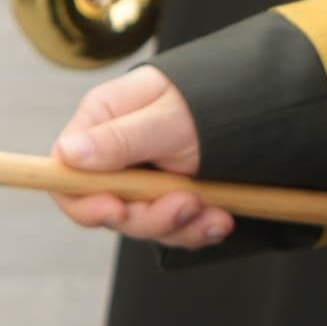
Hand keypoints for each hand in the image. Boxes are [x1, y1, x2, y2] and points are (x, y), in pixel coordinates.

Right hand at [48, 66, 228, 248]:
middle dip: (149, 216)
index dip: (84, 201)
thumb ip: (120, 138)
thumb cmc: (211, 96)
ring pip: (143, 224)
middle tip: (187, 204)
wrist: (261, 102)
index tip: (118, 209)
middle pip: (108, 208)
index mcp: (101, 123)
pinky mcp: (169, 197)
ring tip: (216, 212)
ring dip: (180, 225)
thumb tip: (67, 154)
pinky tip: (221, 219)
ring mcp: (143, 179)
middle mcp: (115, 154)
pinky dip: (197, 229)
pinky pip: (173, 228)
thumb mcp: (167, 118)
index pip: (65, 175)